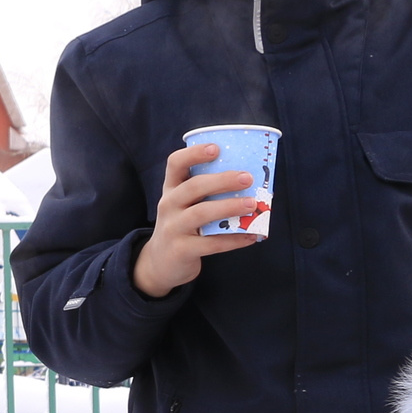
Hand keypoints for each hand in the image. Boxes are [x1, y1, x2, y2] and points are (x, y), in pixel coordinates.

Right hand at [131, 143, 266, 296]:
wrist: (160, 263)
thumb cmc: (182, 227)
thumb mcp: (184, 205)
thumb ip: (206, 192)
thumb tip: (250, 180)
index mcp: (172, 189)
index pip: (175, 164)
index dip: (194, 153)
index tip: (216, 148)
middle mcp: (169, 205)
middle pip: (193, 187)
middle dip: (222, 181)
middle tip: (247, 178)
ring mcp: (173, 228)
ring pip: (200, 213)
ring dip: (228, 207)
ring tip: (251, 204)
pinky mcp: (181, 250)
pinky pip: (210, 244)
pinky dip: (233, 239)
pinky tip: (251, 236)